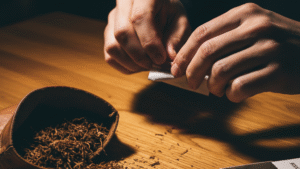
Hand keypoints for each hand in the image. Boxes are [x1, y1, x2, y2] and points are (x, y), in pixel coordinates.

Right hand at [104, 0, 190, 73]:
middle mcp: (123, 4)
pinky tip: (140, 65)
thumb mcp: (180, 22)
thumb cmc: (170, 15)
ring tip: (150, 65)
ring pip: (113, 47)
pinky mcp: (108, 35)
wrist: (159, 11)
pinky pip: (110, 57)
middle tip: (156, 65)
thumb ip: (177, 38)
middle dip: (140, 56)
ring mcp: (112, 20)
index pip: (140, 18)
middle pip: (122, 33)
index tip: (161, 58)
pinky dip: (126, 66)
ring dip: (132, 64)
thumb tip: (169, 57)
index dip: (150, 42)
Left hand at [171, 3, 299, 101]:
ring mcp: (269, 48)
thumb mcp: (253, 28)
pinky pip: (240, 87)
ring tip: (216, 90)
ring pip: (221, 71)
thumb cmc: (277, 42)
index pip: (202, 33)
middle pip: (207, 52)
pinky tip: (234, 94)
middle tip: (190, 83)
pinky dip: (231, 95)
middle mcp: (256, 27)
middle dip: (192, 72)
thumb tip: (191, 62)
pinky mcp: (278, 71)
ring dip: (212, 86)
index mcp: (244, 15)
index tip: (176, 68)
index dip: (184, 54)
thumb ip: (225, 39)